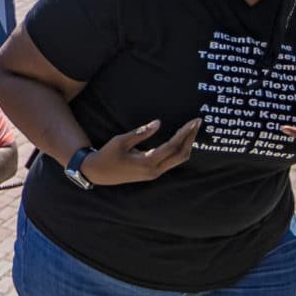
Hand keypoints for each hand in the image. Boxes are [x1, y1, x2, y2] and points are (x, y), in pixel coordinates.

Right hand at [83, 118, 200, 185]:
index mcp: (147, 162)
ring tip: (191, 129)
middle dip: (191, 138)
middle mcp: (154, 171)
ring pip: (178, 160)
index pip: (172, 146)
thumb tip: (158, 123)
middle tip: (197, 122)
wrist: (98, 174)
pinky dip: (179, 149)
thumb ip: (140, 132)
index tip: (193, 121)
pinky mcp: (152, 173)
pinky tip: (181, 139)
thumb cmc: (107, 155)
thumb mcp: (120, 141)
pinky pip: (172, 161)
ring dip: (186, 144)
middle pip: (181, 155)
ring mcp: (154, 173)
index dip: (184, 133)